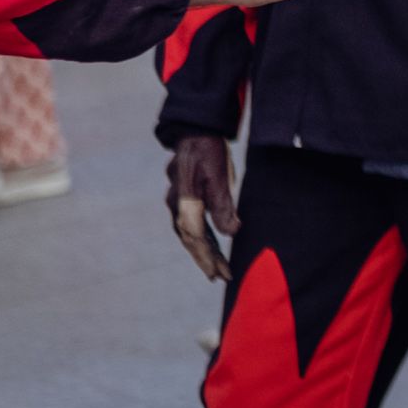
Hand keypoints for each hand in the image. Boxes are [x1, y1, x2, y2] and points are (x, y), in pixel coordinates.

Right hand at [166, 135, 237, 280]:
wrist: (195, 130)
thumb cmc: (208, 151)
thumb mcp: (219, 176)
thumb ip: (224, 205)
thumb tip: (231, 233)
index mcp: (185, 202)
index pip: (196, 238)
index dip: (208, 258)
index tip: (220, 274)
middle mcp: (176, 205)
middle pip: (190, 240)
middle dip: (205, 260)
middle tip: (219, 277)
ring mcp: (177, 201)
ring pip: (188, 234)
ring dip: (202, 251)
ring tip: (215, 268)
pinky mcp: (183, 198)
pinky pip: (190, 224)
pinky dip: (200, 238)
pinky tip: (210, 245)